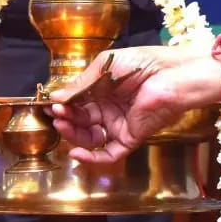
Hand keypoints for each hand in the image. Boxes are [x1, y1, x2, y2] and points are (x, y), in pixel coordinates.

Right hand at [50, 44, 220, 163]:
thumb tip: (56, 97)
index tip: (50, 106)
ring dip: (74, 135)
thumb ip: (81, 83)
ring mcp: (119, 124)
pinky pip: (108, 153)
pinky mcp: (130, 138)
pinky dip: (91, 157)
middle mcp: (109, 108)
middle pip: (81, 121)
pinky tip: (76, 153)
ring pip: (90, 138)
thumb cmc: (141, 63)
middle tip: (57, 114)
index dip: (63, 105)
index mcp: (103, 90)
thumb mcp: (105, 66)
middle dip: (66, 119)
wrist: (170, 75)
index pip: (78, 102)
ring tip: (63, 125)